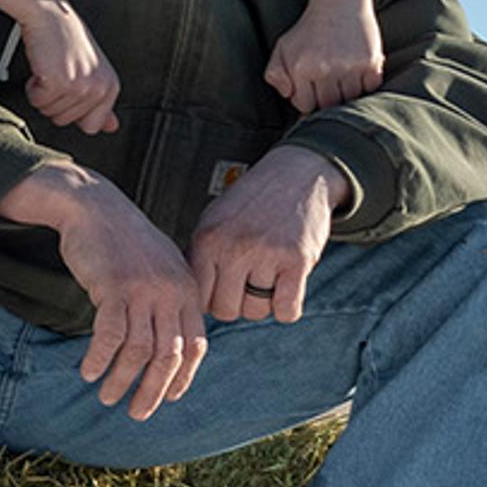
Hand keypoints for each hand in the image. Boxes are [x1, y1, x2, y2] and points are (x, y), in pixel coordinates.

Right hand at [3, 164, 205, 418]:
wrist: (96, 206)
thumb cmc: (126, 243)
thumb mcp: (162, 270)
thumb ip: (172, 303)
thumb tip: (172, 350)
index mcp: (189, 290)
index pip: (196, 346)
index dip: (183, 378)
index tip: (167, 398)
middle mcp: (171, 292)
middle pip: (169, 355)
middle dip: (153, 390)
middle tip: (137, 413)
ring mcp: (144, 289)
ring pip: (138, 350)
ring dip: (121, 380)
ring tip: (107, 397)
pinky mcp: (114, 286)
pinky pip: (109, 335)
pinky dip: (99, 359)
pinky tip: (87, 372)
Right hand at [19, 0, 121, 135]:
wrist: (51, 15)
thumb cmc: (68, 40)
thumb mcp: (93, 72)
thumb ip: (103, 104)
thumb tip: (111, 128)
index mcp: (110, 87)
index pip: (91, 127)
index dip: (73, 111)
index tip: (72, 90)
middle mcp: (98, 88)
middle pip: (65, 122)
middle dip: (55, 101)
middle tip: (60, 73)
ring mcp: (79, 86)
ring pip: (49, 112)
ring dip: (44, 93)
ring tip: (52, 68)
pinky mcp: (57, 82)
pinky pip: (36, 101)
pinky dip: (33, 86)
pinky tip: (43, 66)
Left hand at [191, 146, 350, 323]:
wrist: (297, 175)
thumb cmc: (252, 204)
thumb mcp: (214, 221)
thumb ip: (199, 258)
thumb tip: (189, 302)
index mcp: (207, 239)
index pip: (199, 298)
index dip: (211, 301)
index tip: (223, 291)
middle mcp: (233, 246)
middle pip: (226, 311)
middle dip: (238, 304)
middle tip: (249, 284)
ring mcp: (266, 253)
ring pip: (256, 312)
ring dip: (264, 304)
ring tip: (268, 278)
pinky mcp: (297, 260)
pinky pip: (287, 310)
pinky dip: (288, 308)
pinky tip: (287, 288)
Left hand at [265, 0, 383, 111]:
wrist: (339, 1)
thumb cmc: (309, 29)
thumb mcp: (283, 47)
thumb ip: (275, 74)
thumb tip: (288, 95)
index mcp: (301, 68)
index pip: (305, 106)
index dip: (308, 99)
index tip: (312, 87)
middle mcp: (325, 69)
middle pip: (328, 105)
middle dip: (327, 98)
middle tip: (328, 81)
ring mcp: (349, 66)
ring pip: (350, 99)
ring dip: (347, 92)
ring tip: (343, 74)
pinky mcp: (370, 62)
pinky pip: (370, 88)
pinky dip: (367, 83)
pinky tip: (358, 69)